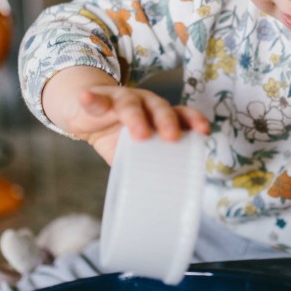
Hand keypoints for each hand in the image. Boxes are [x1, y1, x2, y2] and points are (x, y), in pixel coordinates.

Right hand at [41, 67, 209, 164]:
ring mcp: (121, 99)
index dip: (193, 121)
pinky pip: (95, 99)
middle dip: (168, 122)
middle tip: (172, 138)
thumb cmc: (117, 135)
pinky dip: (91, 98)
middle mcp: (145, 103)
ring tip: (139, 133)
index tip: (204, 131)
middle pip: (160, 108)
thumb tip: (162, 193)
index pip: (182, 114)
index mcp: (159, 115)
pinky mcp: (98, 100)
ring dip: (136, 118)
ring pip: (131, 105)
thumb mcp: (134, 151)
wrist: (87, 114)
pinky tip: (86, 97)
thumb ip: (147, 163)